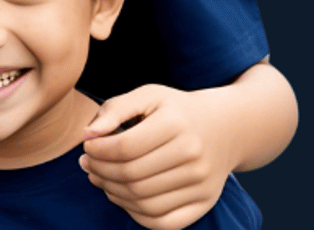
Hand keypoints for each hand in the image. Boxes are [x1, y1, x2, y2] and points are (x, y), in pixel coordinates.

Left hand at [80, 86, 234, 229]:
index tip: (87, 147)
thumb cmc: (176, 111)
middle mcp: (193, 155)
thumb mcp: (148, 96)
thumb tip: (88, 134)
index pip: (125, 147)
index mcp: (176, 123)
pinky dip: (136, 215)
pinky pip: (163, 222)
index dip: (97, 151)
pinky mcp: (204, 202)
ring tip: (101, 178)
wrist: (225, 127)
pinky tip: (124, 197)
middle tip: (88, 164)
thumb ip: (115, 109)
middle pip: (132, 176)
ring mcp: (201, 182)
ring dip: (113, 193)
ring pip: (144, 201)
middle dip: (100, 171)